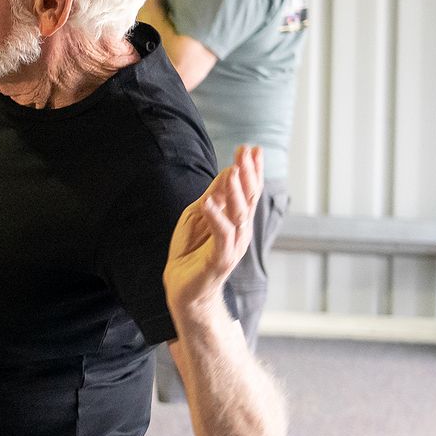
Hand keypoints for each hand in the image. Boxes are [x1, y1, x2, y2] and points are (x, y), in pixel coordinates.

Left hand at [164, 146, 262, 316]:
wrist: (182, 288)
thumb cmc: (191, 250)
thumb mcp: (199, 214)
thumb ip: (213, 195)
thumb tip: (228, 171)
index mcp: (237, 220)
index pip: (249, 191)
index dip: (252, 169)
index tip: (252, 147)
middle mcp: (240, 231)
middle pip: (249, 199)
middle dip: (248, 174)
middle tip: (246, 152)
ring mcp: (233, 246)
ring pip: (239, 215)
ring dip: (235, 192)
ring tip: (231, 171)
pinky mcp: (221, 260)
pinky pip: (222, 235)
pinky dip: (216, 217)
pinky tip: (208, 202)